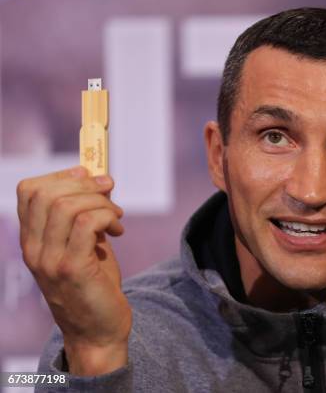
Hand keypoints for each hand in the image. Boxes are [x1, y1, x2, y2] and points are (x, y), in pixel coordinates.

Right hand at [16, 165, 130, 375]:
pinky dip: (107, 216)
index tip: (87, 175)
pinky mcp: (73, 269)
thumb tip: (99, 180)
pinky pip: (87, 223)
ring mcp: (50, 260)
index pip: (28, 191)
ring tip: (116, 215)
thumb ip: (84, 216)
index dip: (60, 175)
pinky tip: (117, 229)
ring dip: (100, 201)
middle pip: (47, 192)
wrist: (98, 331)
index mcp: (31, 240)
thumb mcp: (84, 245)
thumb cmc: (94, 286)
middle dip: (84, 182)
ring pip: (67, 205)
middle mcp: (33, 249)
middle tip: (110, 190)